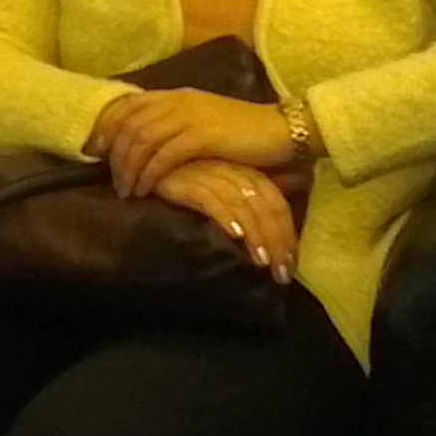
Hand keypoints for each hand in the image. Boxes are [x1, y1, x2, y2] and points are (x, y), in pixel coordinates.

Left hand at [90, 88, 293, 198]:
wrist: (281, 130)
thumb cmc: (243, 132)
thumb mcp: (204, 123)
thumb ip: (177, 126)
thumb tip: (147, 145)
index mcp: (178, 95)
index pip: (130, 106)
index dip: (109, 128)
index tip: (97, 152)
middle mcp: (180, 101)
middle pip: (131, 124)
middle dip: (116, 154)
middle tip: (113, 180)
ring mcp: (191, 116)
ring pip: (143, 140)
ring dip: (130, 167)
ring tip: (127, 190)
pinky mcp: (203, 135)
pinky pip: (164, 155)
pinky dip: (150, 173)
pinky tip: (146, 189)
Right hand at [154, 159, 297, 282]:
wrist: (145, 162)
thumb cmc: (184, 181)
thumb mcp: (221, 190)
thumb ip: (246, 205)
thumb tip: (274, 230)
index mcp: (247, 173)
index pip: (276, 204)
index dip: (287, 234)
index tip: (290, 266)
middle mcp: (234, 172)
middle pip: (266, 206)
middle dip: (278, 241)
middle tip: (282, 274)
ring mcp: (211, 174)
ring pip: (244, 205)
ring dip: (256, 234)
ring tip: (263, 262)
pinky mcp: (187, 180)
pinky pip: (212, 199)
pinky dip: (226, 216)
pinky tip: (235, 235)